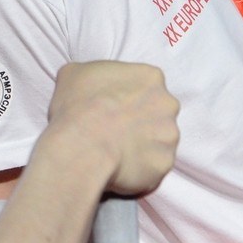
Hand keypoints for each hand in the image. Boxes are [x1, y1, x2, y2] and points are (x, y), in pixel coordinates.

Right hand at [45, 61, 178, 197]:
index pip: (145, 85)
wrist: (83, 145)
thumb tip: (86, 82)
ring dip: (142, 145)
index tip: (112, 106)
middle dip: (141, 121)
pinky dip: (140, 168)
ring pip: (159, 141)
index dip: (127, 97)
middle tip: (115, 130)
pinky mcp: (164, 163)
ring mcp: (170, 135)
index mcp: (150, 77)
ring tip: (116, 151)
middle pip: (158, 112)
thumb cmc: (78, 107)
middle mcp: (168, 104)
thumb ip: (90, 74)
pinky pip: (154, 167)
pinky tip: (120, 167)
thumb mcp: (73, 74)